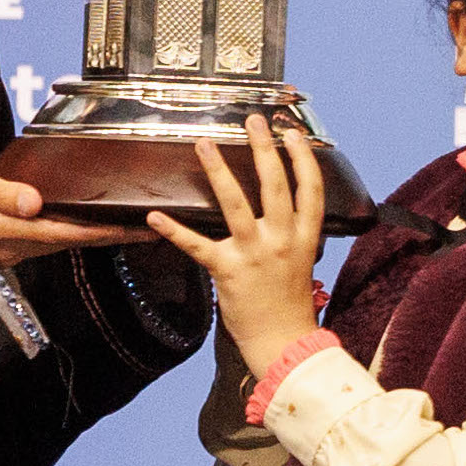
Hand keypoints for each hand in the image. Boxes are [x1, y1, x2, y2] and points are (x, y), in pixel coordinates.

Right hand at [0, 157, 152, 267]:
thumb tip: (35, 202)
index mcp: (1, 230)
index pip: (63, 231)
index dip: (102, 231)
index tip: (136, 229)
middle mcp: (10, 247)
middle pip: (71, 242)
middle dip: (111, 238)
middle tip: (153, 230)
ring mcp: (8, 251)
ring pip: (62, 245)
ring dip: (97, 238)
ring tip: (133, 228)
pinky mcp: (5, 247)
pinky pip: (48, 243)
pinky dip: (75, 235)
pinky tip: (92, 227)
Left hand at [145, 115, 322, 377]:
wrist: (284, 345)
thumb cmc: (290, 303)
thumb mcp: (303, 261)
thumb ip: (294, 232)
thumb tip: (286, 205)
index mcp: (305, 237)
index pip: (311, 189)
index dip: (303, 158)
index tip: (293, 133)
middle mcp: (282, 240)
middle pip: (276, 185)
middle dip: (264, 149)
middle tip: (253, 121)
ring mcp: (254, 254)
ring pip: (236, 204)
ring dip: (219, 171)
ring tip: (205, 144)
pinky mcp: (227, 271)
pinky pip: (197, 246)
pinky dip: (174, 230)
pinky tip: (154, 216)